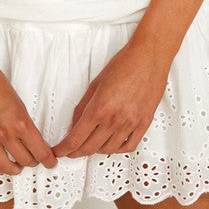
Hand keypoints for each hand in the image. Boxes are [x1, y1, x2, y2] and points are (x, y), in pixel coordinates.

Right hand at [0, 57, 58, 177]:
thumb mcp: (18, 102)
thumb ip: (23, 122)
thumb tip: (30, 139)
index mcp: (20, 122)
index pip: (40, 151)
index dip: (48, 160)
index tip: (50, 162)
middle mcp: (5, 133)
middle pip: (25, 161)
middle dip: (33, 162)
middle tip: (34, 159)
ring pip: (5, 167)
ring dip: (14, 169)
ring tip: (17, 165)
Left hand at [51, 40, 170, 158]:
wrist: (149, 57)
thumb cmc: (124, 64)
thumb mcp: (96, 82)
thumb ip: (83, 105)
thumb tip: (75, 123)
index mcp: (100, 107)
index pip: (76, 139)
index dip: (64, 149)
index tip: (59, 151)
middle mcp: (115, 119)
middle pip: (90, 148)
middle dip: (76, 152)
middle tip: (71, 150)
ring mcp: (131, 123)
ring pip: (108, 149)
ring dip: (96, 150)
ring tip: (90, 144)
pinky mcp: (144, 123)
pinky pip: (128, 146)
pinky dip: (117, 149)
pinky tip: (112, 144)